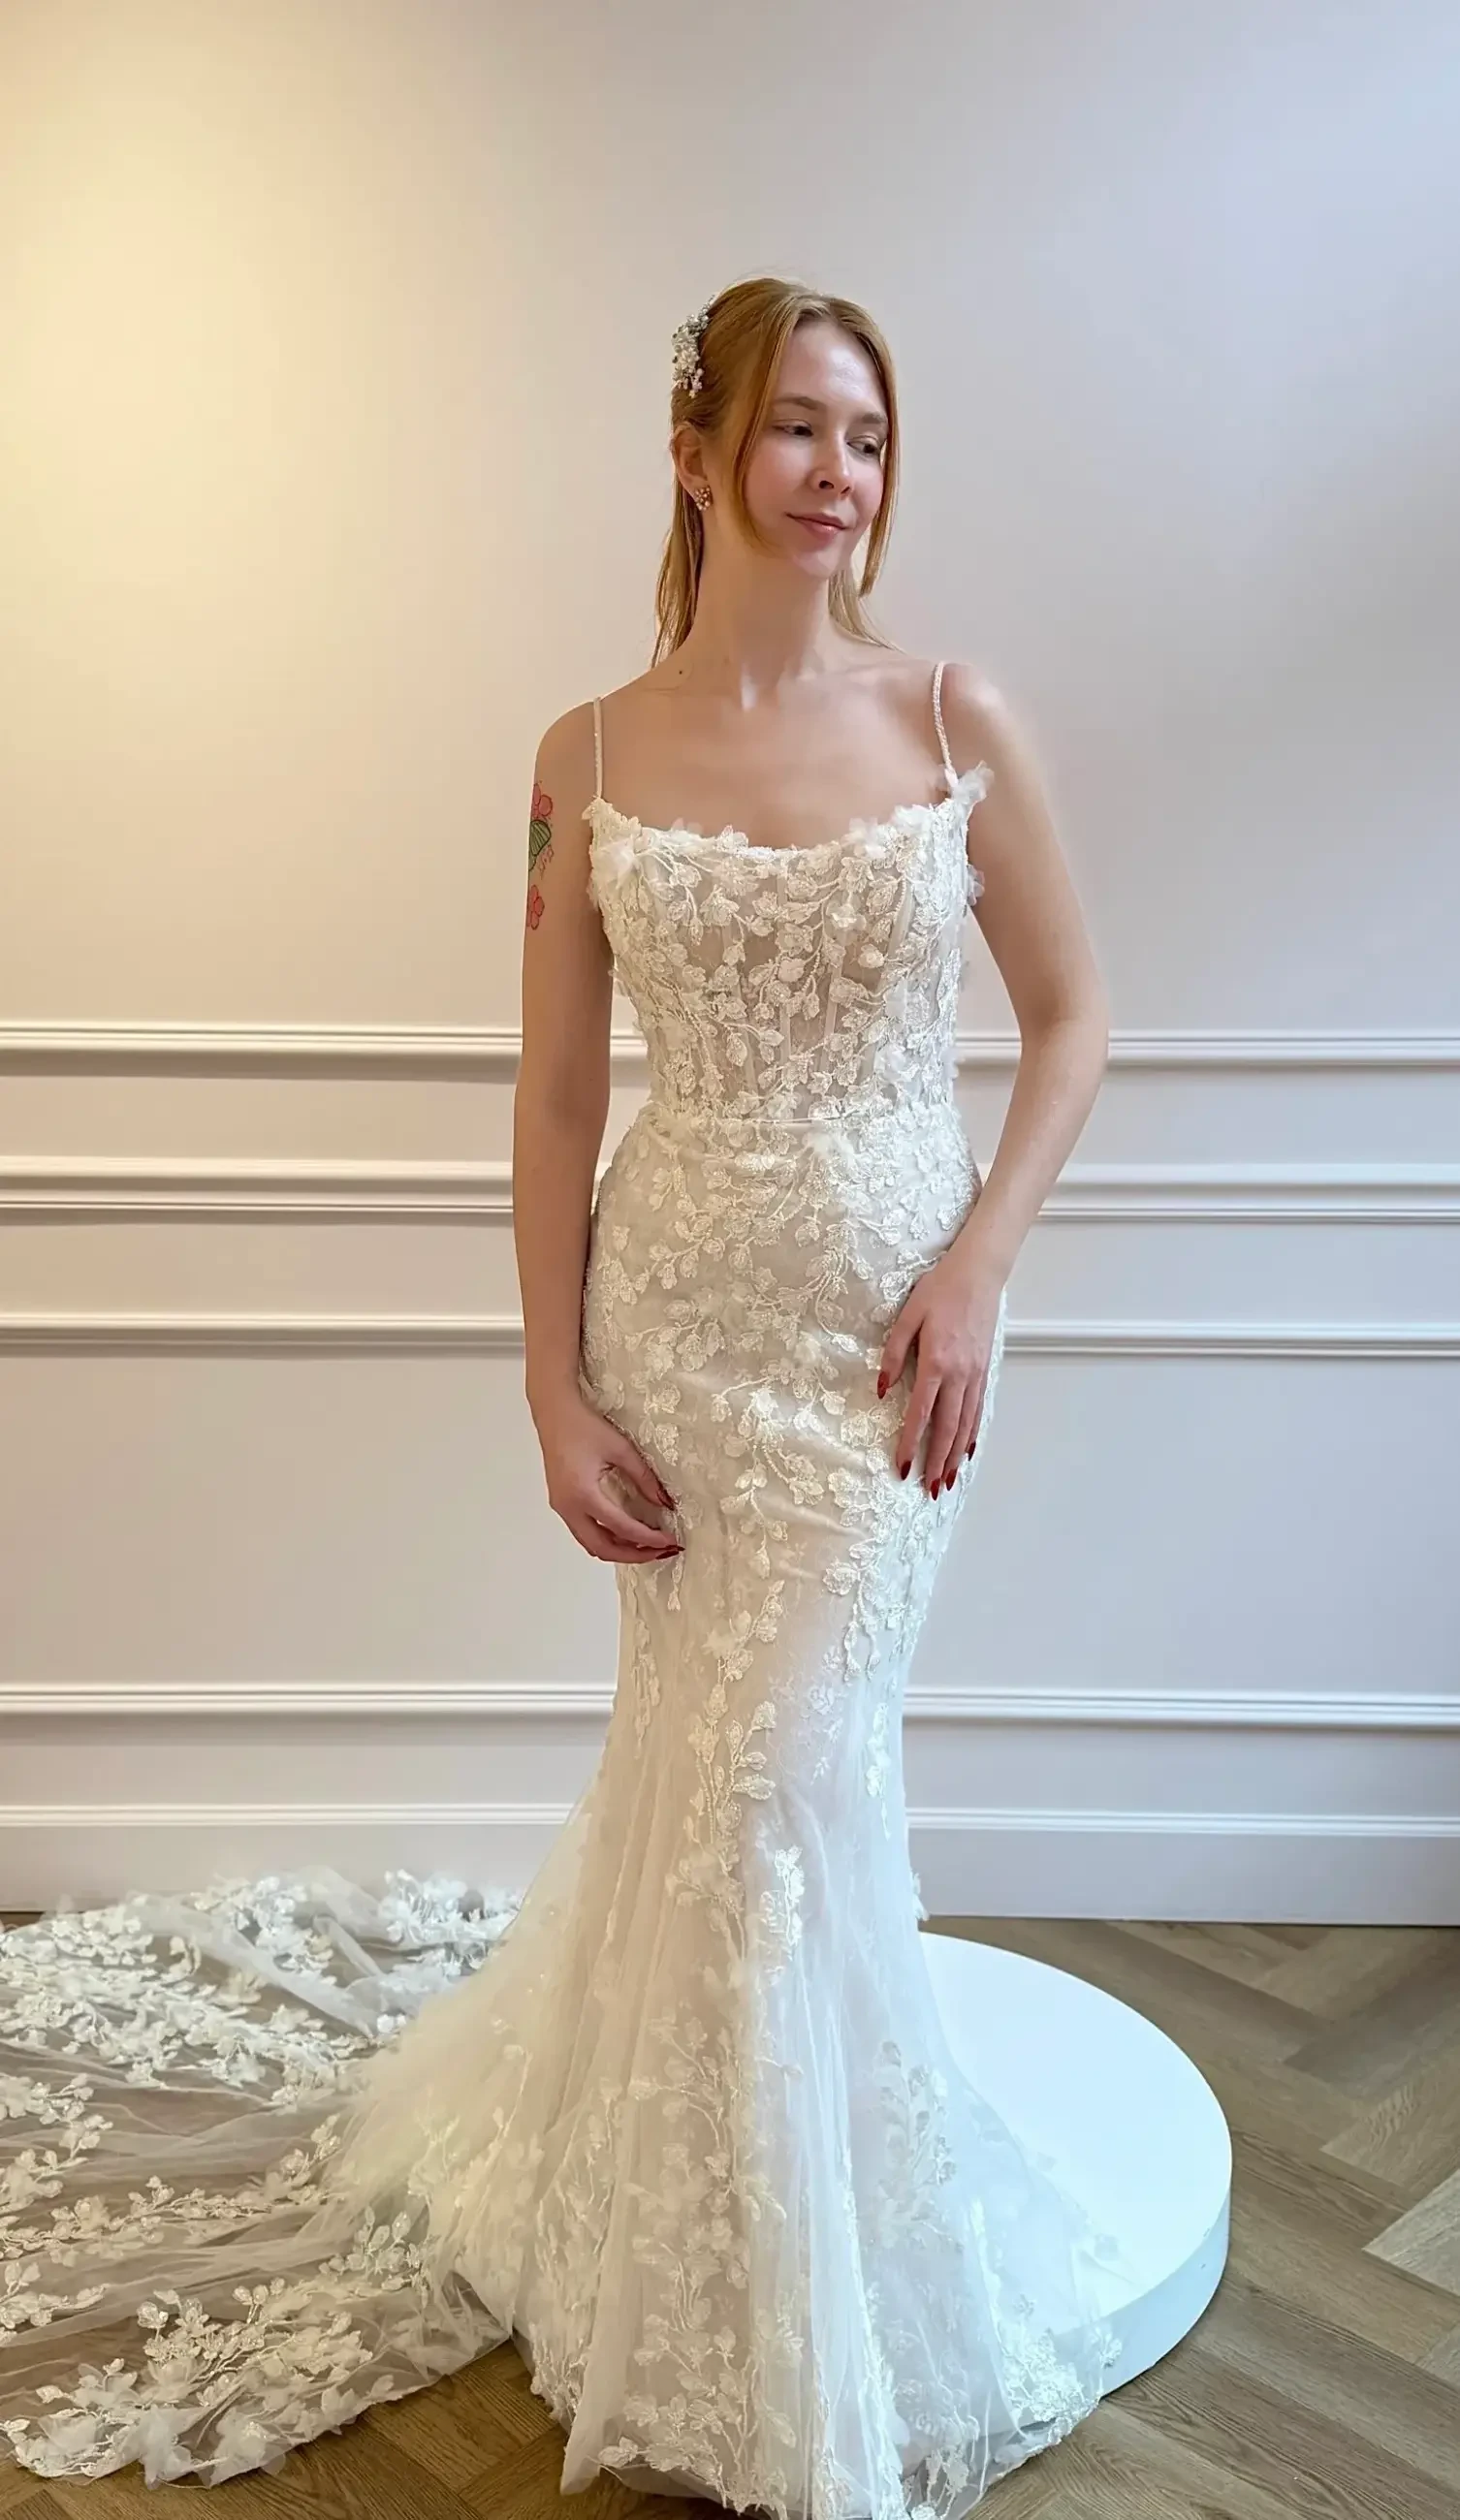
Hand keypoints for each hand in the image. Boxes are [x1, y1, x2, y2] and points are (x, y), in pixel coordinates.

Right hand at [533, 1392, 681, 1563]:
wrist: (554, 1413)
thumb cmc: (585, 1426)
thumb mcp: (621, 1449)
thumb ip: (645, 1478)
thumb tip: (666, 1503)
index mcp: (583, 1494)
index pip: (621, 1528)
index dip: (648, 1539)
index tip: (670, 1541)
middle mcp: (569, 1507)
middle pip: (603, 1548)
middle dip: (635, 1555)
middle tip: (662, 1552)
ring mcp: (562, 1508)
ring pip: (592, 1545)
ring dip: (620, 1551)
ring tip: (648, 1547)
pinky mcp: (562, 1504)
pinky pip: (585, 1533)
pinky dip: (607, 1540)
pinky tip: (626, 1534)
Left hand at [876, 1250, 1003, 1496]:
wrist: (979, 1273)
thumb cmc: (940, 1290)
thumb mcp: (907, 1317)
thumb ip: (893, 1354)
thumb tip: (882, 1390)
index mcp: (936, 1362)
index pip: (920, 1414)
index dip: (909, 1444)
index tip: (902, 1468)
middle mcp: (959, 1374)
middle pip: (947, 1428)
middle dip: (937, 1462)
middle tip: (930, 1489)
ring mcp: (975, 1374)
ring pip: (965, 1424)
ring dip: (955, 1456)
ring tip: (948, 1480)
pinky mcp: (984, 1370)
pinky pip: (978, 1410)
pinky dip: (972, 1435)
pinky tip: (967, 1451)